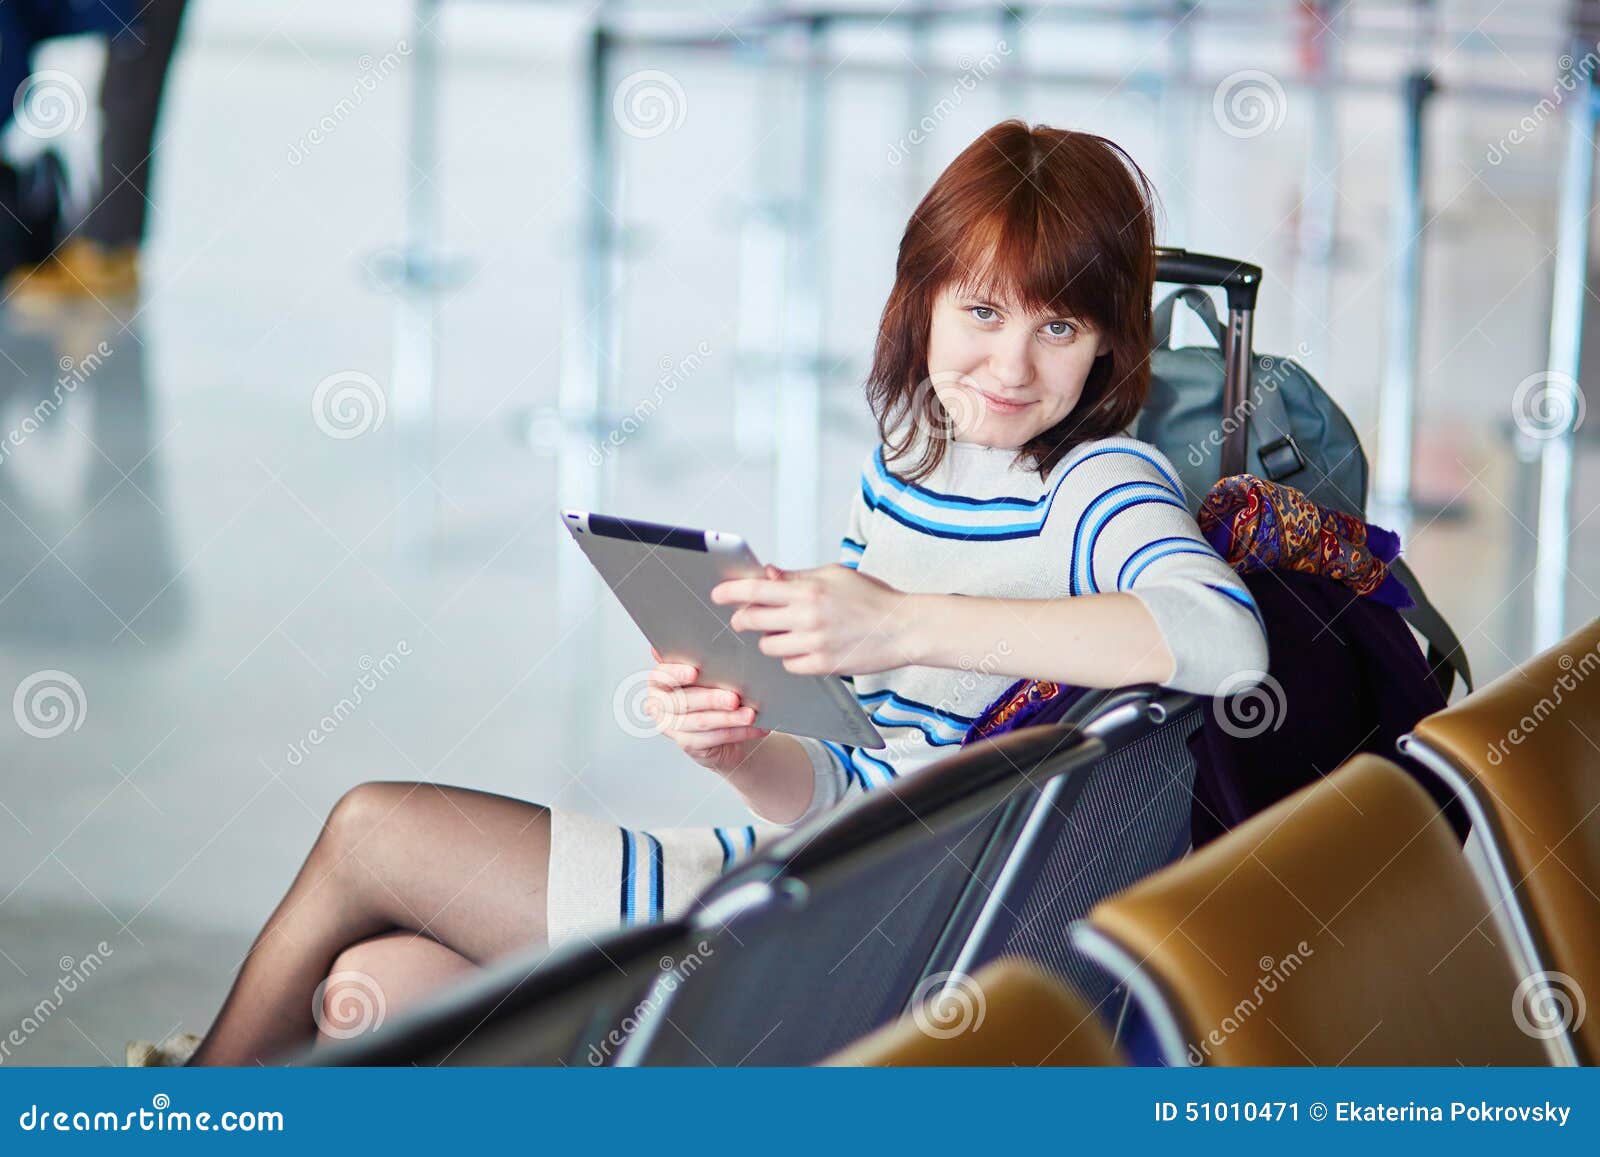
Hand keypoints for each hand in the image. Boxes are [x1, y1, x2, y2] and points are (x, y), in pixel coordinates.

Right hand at [645, 647, 769, 774]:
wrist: (718, 724)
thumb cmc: (710, 691)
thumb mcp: (706, 675)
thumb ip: (702, 662)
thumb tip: (710, 643)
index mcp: (660, 682)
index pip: (660, 676)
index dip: (675, 674)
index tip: (694, 673)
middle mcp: (660, 705)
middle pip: (683, 701)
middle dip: (711, 699)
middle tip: (733, 698)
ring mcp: (671, 726)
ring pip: (700, 721)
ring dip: (729, 719)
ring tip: (749, 715)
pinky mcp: (686, 743)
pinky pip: (712, 738)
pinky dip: (737, 732)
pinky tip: (753, 728)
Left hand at [711, 563, 913, 676]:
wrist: (903, 628)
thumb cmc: (872, 598)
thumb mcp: (834, 575)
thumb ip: (798, 577)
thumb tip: (766, 575)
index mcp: (809, 590)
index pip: (756, 590)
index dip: (731, 592)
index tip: (717, 594)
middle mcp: (808, 617)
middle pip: (753, 621)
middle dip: (744, 619)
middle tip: (745, 618)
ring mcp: (814, 644)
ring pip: (768, 646)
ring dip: (771, 640)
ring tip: (788, 632)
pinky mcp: (823, 666)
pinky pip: (789, 665)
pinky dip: (791, 657)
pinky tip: (805, 648)